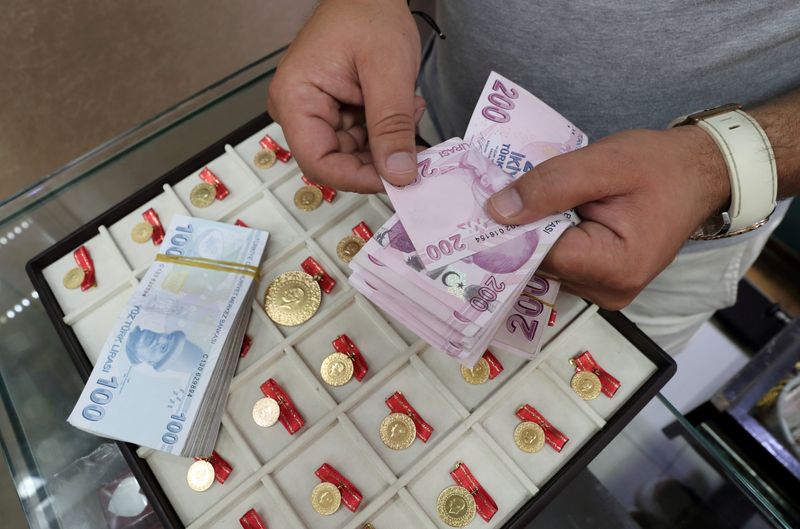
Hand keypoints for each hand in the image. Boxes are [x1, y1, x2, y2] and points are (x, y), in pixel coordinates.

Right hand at [267, 0, 423, 192]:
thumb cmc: (369, 12)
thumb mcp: (388, 71)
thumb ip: (392, 126)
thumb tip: (398, 174)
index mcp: (295, 99)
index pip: (319, 163)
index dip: (358, 179)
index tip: (396, 180)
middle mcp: (297, 109)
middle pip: (336, 161)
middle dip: (379, 159)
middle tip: (415, 147)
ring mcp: (314, 110)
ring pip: (352, 153)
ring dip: (386, 143)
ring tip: (409, 111)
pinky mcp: (332, 110)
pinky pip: (358, 138)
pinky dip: (385, 131)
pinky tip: (401, 109)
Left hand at [486, 127, 729, 309]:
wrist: (699, 174)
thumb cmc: (660, 166)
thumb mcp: (605, 163)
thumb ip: (550, 185)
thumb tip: (497, 210)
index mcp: (615, 268)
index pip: (541, 254)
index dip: (510, 229)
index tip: (481, 203)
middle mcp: (608, 292)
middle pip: (539, 263)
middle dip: (517, 230)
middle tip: (492, 195)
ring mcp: (603, 291)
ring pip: (545, 263)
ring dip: (531, 232)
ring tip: (521, 198)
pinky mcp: (598, 281)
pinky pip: (559, 261)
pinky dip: (547, 236)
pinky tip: (541, 212)